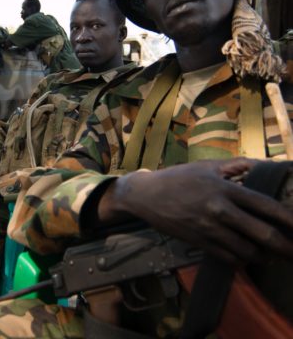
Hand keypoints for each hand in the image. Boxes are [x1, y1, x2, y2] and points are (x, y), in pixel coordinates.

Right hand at [100, 158, 292, 264]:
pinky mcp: (199, 242)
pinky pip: (229, 258)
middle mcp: (220, 210)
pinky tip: (246, 255)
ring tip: (270, 254)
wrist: (147, 195)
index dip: (290, 220)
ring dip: (264, 256)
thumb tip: (259, 165)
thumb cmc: (178, 178)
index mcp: (225, 189)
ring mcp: (209, 229)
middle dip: (286, 247)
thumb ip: (234, 166)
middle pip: (263, 235)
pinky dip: (242, 260)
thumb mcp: (206, 167)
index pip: (267, 207)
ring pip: (248, 251)